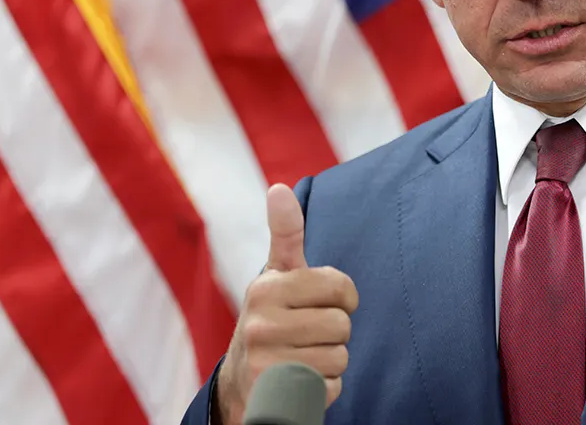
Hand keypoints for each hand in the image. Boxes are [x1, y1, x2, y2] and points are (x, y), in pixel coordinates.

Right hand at [216, 183, 357, 423]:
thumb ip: (285, 234)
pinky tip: (301, 381)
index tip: (325, 301)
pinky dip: (325, 388)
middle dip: (334, 332)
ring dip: (330, 361)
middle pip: (342, 325)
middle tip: (309, 333)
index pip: (340, 287)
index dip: (343, 297)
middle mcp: (260, 323)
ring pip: (340, 357)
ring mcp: (266, 362)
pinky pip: (332, 388)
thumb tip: (279, 189)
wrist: (242, 382)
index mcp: (267, 288)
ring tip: (303, 355)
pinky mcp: (276, 396)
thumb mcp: (277, 275)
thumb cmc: (272, 317)